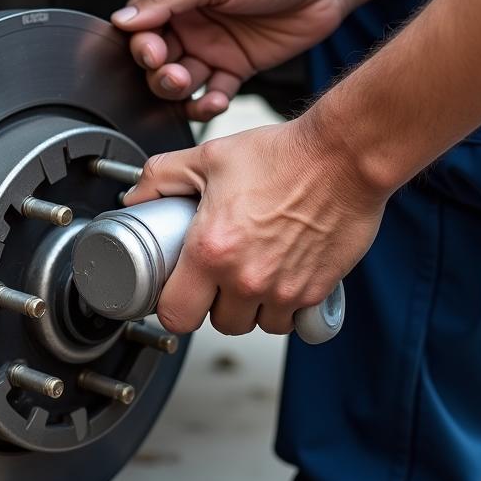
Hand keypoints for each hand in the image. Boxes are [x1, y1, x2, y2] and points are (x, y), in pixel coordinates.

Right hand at [112, 0, 348, 119]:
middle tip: (174, 73)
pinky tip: (216, 99)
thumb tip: (123, 18)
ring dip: (179, 89)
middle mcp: (190, 19)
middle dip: (159, 71)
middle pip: (156, 57)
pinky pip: (211, 93)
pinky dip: (209, 103)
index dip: (140, 41)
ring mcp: (212, 45)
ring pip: (180, 80)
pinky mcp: (235, 67)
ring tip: (192, 84)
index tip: (150, 52)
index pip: (140, 22)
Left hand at [126, 117, 387, 335]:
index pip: (175, 315)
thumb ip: (161, 178)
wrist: (345, 156)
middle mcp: (246, 278)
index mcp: (211, 251)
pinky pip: (292, 319)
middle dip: (215, 305)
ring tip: (253, 274)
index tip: (178, 292)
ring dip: (252, 308)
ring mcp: (284, 290)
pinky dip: (285, 305)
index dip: (172, 306)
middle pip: (219, 324)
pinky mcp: (317, 292)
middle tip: (219, 275)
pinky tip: (282, 276)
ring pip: (257, 325)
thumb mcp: (208, 157)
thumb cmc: (282, 155)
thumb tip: (135, 197)